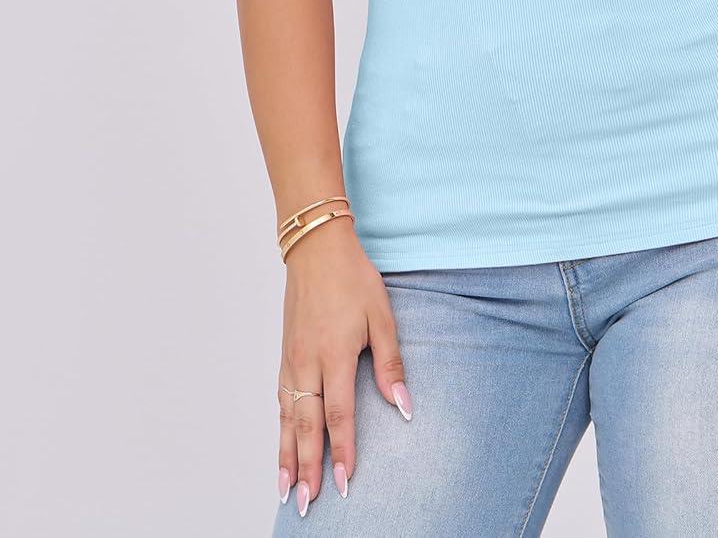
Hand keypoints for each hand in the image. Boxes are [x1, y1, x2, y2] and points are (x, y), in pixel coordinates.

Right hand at [277, 221, 411, 516]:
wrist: (316, 248)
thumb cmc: (353, 278)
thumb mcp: (382, 315)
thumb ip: (391, 362)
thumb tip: (404, 404)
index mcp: (335, 354)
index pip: (339, 414)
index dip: (343, 451)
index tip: (346, 482)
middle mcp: (307, 362)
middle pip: (307, 426)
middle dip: (307, 467)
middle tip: (307, 503)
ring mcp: (291, 360)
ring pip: (287, 418)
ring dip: (287, 455)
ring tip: (286, 489)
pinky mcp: (284, 354)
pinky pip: (280, 400)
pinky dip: (280, 428)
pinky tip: (282, 444)